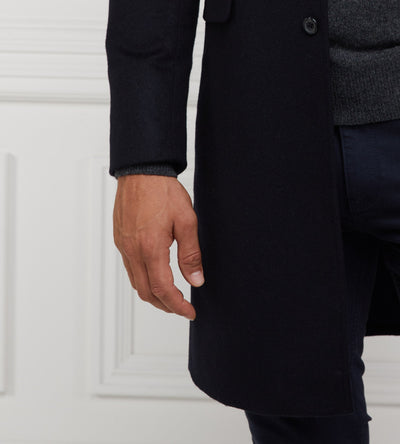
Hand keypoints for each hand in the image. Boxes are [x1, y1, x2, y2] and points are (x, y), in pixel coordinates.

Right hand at [113, 175, 203, 319]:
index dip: (177, 306)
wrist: (141, 170)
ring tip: (171, 295)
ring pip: (136, 282)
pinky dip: (142, 279)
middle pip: (146, 293)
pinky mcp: (120, 239)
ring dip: (153, 294)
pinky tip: (154, 274)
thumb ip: (191, 254)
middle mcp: (133, 251)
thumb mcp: (186, 221)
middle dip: (165, 305)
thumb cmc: (163, 190)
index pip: (163, 290)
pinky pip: (130, 268)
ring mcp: (123, 246)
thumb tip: (196, 280)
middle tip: (182, 307)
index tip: (189, 312)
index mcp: (151, 249)